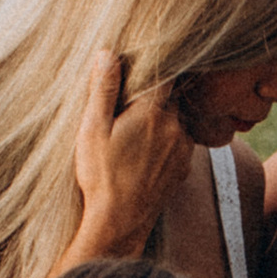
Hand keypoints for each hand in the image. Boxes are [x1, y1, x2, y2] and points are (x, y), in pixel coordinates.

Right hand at [70, 48, 196, 259]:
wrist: (119, 224)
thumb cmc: (101, 176)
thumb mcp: (92, 129)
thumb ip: (103, 90)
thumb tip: (108, 53)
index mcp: (152, 112)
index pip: (165, 74)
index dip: (152, 67)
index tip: (139, 67)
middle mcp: (175, 127)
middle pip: (171, 97)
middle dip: (154, 95)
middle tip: (129, 103)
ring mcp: (183, 149)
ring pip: (177, 119)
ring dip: (162, 118)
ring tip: (135, 130)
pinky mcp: (184, 168)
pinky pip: (180, 142)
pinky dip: (167, 139)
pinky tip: (145, 151)